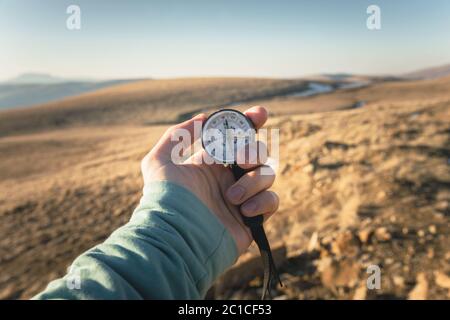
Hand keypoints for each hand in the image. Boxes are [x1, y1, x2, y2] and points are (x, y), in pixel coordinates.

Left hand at [141, 106, 278, 254]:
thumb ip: (178, 135)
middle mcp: (228, 177)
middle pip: (257, 152)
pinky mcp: (252, 218)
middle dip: (253, 150)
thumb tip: (204, 118)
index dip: (250, 123)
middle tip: (240, 160)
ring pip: (267, 174)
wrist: (176, 238)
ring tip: (231, 196)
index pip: (236, 138)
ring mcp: (242, 197)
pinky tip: (244, 210)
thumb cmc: (165, 199)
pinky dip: (263, 201)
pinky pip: (272, 200)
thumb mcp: (160, 161)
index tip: (259, 114)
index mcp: (211, 163)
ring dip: (253, 180)